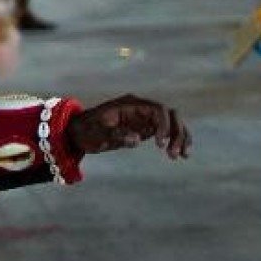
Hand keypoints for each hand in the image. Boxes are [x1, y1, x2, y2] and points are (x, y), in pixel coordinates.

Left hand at [67, 95, 191, 159]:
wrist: (78, 132)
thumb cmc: (86, 130)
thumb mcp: (96, 133)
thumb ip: (115, 134)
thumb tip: (137, 139)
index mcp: (130, 104)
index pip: (158, 109)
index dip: (164, 125)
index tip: (160, 145)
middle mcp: (141, 108)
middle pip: (171, 115)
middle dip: (177, 133)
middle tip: (174, 154)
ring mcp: (145, 117)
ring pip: (173, 123)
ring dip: (181, 137)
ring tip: (182, 156)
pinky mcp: (146, 128)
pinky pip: (167, 132)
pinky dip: (176, 140)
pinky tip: (182, 154)